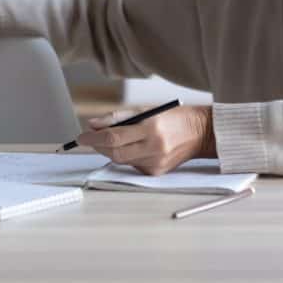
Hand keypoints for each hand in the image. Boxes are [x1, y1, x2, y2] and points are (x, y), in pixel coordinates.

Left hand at [77, 105, 216, 175]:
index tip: (81, 137)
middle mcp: (154, 148)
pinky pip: (133, 165)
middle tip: (90, 139)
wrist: (200, 132)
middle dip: (98, 146)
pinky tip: (134, 147)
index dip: (93, 138)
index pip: (114, 137)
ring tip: (114, 139)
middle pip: (115, 153)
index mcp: (151, 128)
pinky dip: (127, 156)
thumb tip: (93, 124)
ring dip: (112, 150)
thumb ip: (117, 117)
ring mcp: (156, 163)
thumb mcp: (146, 109)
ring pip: (122, 160)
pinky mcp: (157, 172)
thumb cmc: (173, 117)